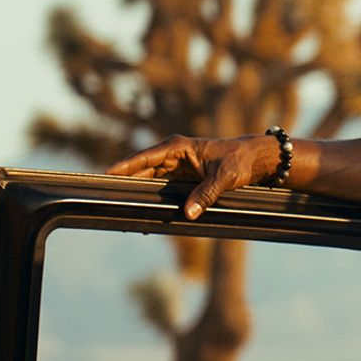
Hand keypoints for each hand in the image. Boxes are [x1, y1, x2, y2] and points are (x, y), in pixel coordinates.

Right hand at [106, 133, 280, 219]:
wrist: (254, 159)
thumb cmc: (239, 161)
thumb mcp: (224, 177)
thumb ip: (205, 194)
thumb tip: (188, 213)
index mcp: (178, 147)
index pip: (145, 158)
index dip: (124, 167)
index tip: (106, 175)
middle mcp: (172, 155)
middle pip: (142, 171)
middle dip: (127, 184)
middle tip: (109, 198)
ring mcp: (175, 167)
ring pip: (149, 181)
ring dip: (139, 193)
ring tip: (122, 208)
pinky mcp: (181, 179)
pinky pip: (161, 189)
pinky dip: (153, 198)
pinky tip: (144, 212)